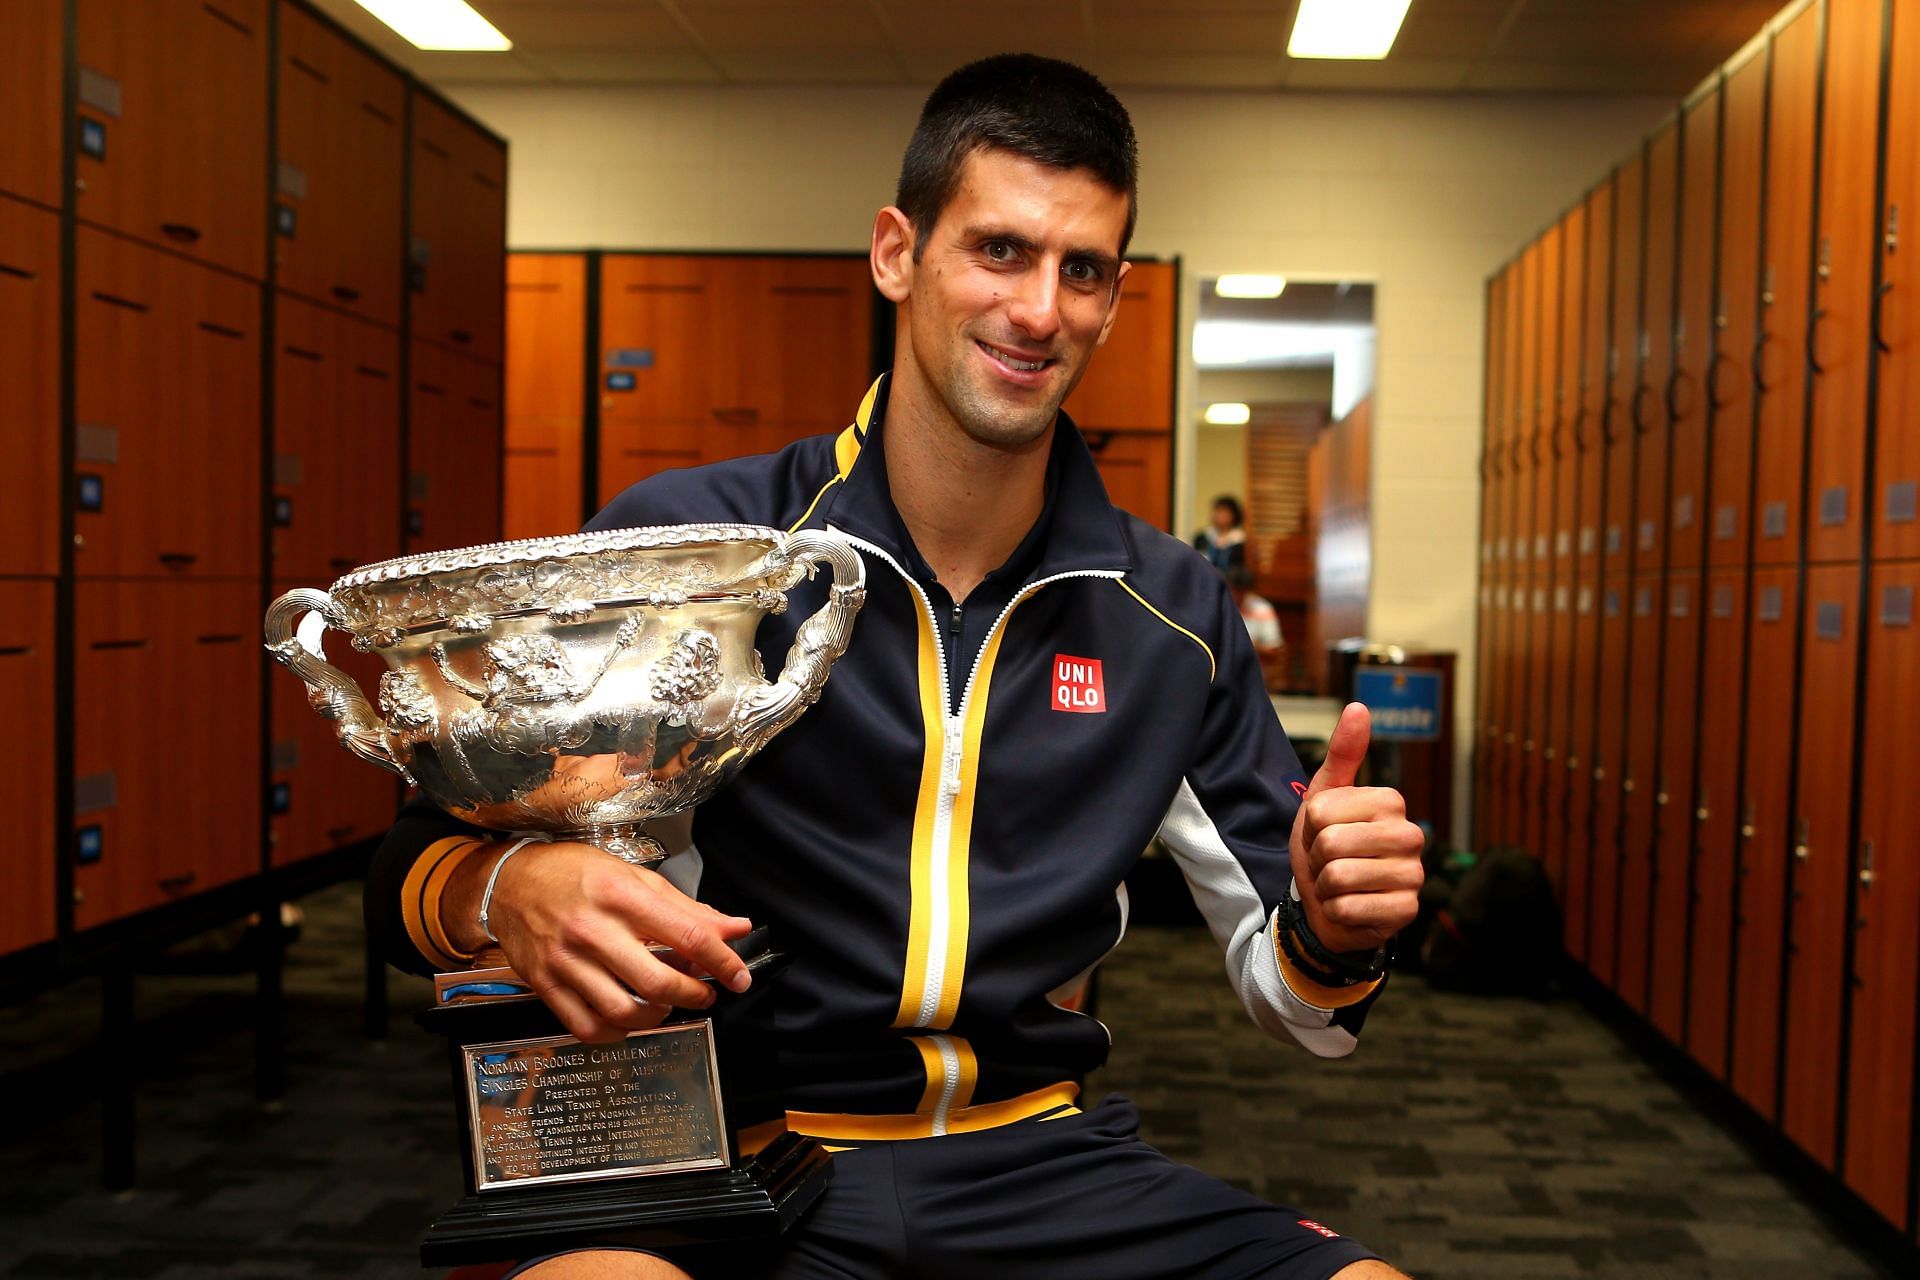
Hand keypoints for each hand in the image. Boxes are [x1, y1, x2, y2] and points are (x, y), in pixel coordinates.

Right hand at [474, 841, 755, 1042]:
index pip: (687, 936)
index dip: (723, 961)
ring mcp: (567, 962)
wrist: (508, 883)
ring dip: (658, 1016)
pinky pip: (588, 1027)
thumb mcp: (634, 876)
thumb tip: (734, 928)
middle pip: (658, 982)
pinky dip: (617, 1032)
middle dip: (694, 994)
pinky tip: (629, 1018)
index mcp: (621, 895)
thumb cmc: (572, 874)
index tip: (739, 976)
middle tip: (705, 992)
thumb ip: (686, 907)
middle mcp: (593, 930)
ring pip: (624, 1011)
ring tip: (667, 1003)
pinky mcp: (546, 986)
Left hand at [1289, 703, 1424, 954]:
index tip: (1325, 833)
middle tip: (1330, 862)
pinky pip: (1349, 909)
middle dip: (1317, 858)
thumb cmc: (1326, 846)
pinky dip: (1337, 911)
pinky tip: (1351, 907)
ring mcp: (1414, 876)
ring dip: (1326, 887)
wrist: (1328, 902)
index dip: (1311, 827)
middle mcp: (1411, 835)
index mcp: (1391, 801)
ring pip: (1338, 877)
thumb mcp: (1325, 797)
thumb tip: (1359, 706)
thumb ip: (1342, 754)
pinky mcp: (1407, 911)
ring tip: (1339, 884)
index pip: (1321, 811)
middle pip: (1331, 843)